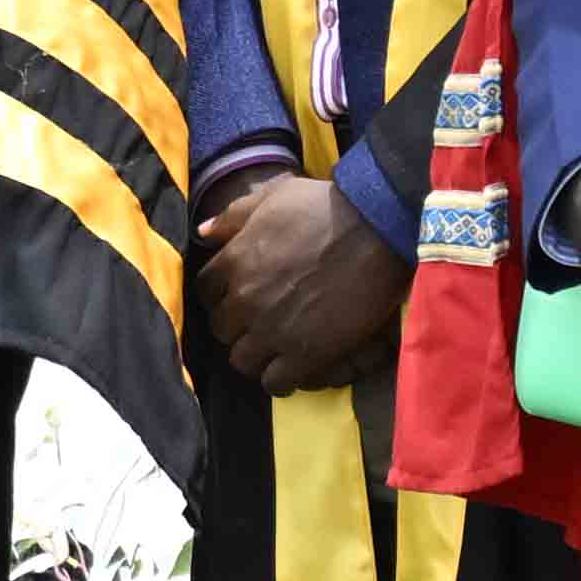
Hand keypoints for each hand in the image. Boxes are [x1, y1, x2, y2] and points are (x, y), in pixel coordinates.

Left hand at [193, 157, 406, 392]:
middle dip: (238, 326)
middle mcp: (246, 300)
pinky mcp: (305, 354)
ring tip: (275, 349)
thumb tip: (203, 232)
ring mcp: (273, 330)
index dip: (222, 296)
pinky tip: (292, 369)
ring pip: (242, 360)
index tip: (239, 296)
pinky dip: (279, 380)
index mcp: (235, 262)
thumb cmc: (327, 207)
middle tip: (261, 323)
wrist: (377, 230)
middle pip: (222, 329)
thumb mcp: (274, 197)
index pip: (206, 292)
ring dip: (255, 356)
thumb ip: (234, 215)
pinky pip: (274, 383)